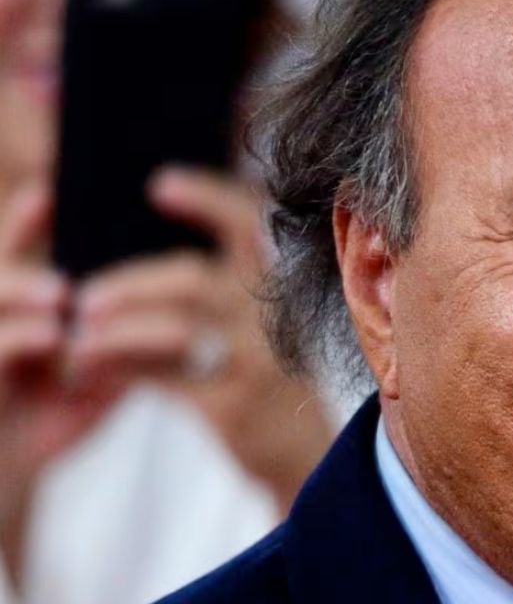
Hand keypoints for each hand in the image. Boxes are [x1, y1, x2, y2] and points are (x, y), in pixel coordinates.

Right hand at [0, 182, 123, 580]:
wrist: (3, 478)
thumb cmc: (48, 418)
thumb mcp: (96, 372)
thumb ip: (126, 337)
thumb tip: (183, 306)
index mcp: (16, 302)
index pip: (18, 243)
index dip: (32, 215)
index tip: (59, 188)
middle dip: (18, 234)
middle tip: (57, 209)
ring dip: (21, 288)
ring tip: (60, 290)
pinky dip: (19, 337)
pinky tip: (51, 335)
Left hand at [64, 166, 332, 510]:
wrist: (304, 454)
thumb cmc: (270, 381)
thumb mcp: (264, 328)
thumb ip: (226, 292)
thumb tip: (144, 266)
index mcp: (280, 288)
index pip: (249, 226)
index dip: (207, 200)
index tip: (160, 184)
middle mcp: (272, 319)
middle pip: (192, 279)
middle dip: (131, 283)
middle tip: (86, 298)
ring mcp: (255, 362)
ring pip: (173, 331)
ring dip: (116, 332)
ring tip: (80, 338)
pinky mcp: (233, 405)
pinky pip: (165, 379)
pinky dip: (123, 371)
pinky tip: (94, 370)